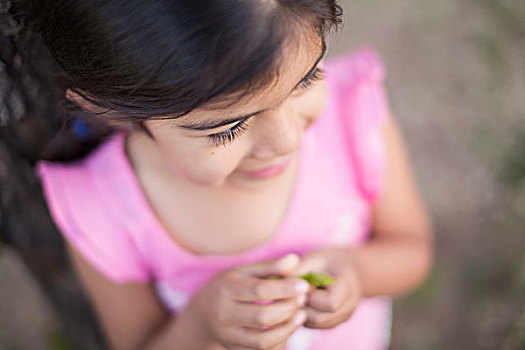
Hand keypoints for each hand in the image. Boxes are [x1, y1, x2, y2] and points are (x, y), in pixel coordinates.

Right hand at [185, 254, 309, 349]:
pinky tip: (288, 327)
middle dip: (288, 308)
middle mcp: (224, 314)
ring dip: (287, 329)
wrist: (202, 316)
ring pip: (262, 341)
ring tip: (301, 315)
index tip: (304, 285)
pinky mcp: (234, 349)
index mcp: (226, 289)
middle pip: (262, 317)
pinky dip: (279, 342)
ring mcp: (228, 336)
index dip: (284, 288)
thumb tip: (295, 260)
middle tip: (303, 299)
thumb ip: (269, 266)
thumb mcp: (243, 271)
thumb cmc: (228, 287)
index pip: (258, 290)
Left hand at [292, 248, 361, 328]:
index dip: (311, 296)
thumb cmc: (327, 260)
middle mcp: (349, 306)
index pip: (330, 303)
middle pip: (320, 317)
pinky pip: (313, 325)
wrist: (345, 269)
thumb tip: (275, 282)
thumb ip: (299, 270)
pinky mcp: (332, 323)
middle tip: (291, 291)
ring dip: (299, 311)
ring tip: (294, 294)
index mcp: (349, 287)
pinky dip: (301, 314)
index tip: (299, 284)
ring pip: (314, 323)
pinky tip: (297, 300)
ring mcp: (342, 318)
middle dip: (302, 305)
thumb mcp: (314, 259)